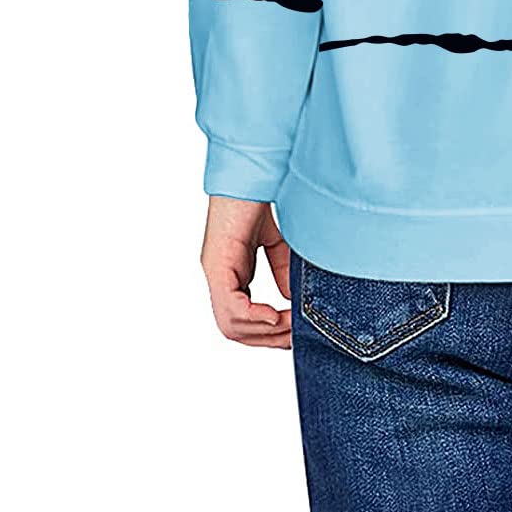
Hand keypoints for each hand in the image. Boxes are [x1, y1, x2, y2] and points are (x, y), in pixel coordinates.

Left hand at [201, 196, 292, 347]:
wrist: (253, 171)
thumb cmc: (261, 199)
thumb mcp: (279, 243)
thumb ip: (283, 271)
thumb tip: (292, 303)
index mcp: (231, 272)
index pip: (242, 320)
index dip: (268, 333)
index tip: (296, 332)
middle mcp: (219, 277)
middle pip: (235, 331)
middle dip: (268, 339)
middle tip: (296, 336)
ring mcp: (216, 272)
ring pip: (231, 325)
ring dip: (264, 333)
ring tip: (290, 325)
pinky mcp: (217, 265)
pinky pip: (230, 306)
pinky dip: (253, 318)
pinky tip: (275, 316)